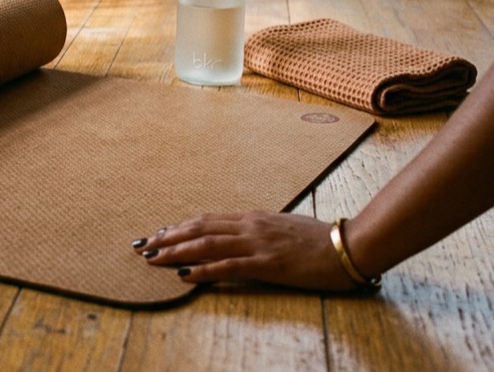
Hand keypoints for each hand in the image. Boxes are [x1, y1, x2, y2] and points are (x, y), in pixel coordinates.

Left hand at [132, 211, 360, 291]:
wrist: (351, 246)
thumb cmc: (321, 241)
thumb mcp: (284, 230)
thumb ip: (260, 232)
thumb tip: (240, 237)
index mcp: (254, 218)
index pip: (208, 220)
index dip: (180, 227)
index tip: (158, 234)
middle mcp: (251, 226)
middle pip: (200, 228)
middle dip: (168, 237)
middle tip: (142, 245)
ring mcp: (258, 244)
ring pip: (207, 244)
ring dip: (176, 251)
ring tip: (153, 257)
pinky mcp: (268, 264)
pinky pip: (228, 266)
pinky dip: (202, 270)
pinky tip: (184, 275)